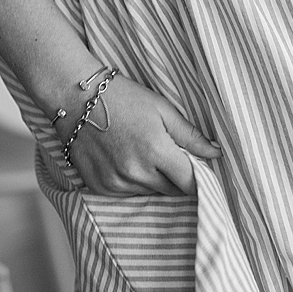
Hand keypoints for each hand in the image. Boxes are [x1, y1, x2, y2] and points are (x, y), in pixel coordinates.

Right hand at [59, 74, 220, 196]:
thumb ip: (191, 135)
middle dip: (177, 178)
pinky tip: (127, 159)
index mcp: (155, 151)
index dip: (198, 178)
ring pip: (150, 194)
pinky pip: (128, 194)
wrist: (76, 98)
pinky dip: (133, 182)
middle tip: (170, 156)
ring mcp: (116, 182)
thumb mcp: (162, 109)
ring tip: (145, 154)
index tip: (198, 169)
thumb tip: (216, 153)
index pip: (190, 183)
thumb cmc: (123, 98)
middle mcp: (136, 172)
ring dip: (155, 180)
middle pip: (172, 191)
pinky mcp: (100, 187)